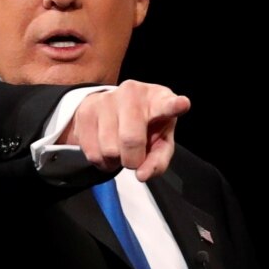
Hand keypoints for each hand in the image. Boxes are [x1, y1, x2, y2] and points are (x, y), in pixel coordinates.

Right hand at [59, 80, 190, 181]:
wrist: (112, 108)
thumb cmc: (145, 126)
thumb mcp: (160, 141)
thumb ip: (158, 160)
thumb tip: (142, 175)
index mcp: (158, 99)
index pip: (167, 104)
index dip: (174, 106)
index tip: (182, 104)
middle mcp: (131, 93)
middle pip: (131, 140)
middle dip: (132, 160)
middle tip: (133, 159)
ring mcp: (105, 100)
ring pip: (108, 149)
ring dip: (114, 161)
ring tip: (119, 151)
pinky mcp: (85, 111)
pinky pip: (92, 152)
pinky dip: (100, 161)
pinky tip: (105, 150)